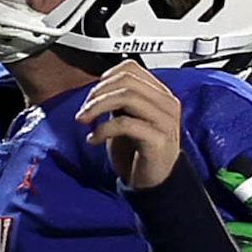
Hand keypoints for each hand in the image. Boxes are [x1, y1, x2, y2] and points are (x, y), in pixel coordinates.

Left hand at [76, 60, 181, 189]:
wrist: (153, 183)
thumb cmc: (139, 152)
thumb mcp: (128, 117)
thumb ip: (120, 100)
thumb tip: (100, 85)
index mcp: (161, 95)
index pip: (131, 68)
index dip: (105, 78)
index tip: (92, 94)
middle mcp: (167, 104)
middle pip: (126, 80)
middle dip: (98, 92)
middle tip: (84, 109)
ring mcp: (165, 121)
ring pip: (126, 96)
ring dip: (97, 107)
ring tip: (85, 120)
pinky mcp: (159, 139)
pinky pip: (125, 123)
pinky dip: (102, 129)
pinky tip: (94, 139)